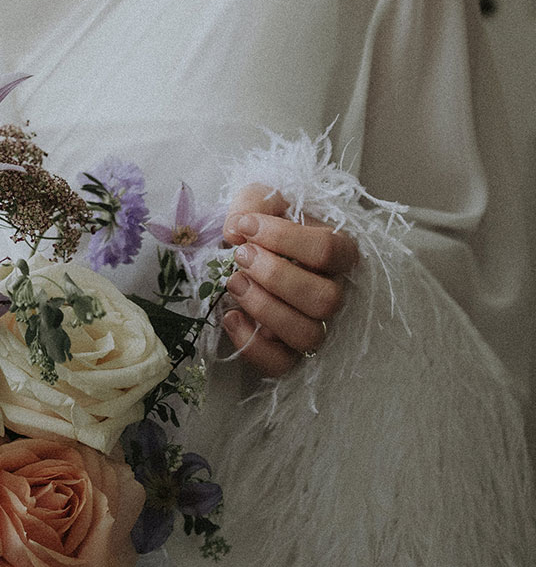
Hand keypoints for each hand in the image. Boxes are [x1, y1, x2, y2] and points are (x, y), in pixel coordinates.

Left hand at [220, 185, 356, 376]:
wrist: (246, 255)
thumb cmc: (262, 228)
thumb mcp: (259, 201)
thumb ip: (253, 203)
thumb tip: (237, 229)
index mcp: (336, 252)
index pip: (330, 250)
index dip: (284, 238)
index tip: (245, 227)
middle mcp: (332, 293)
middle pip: (326, 299)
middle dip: (276, 277)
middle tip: (241, 257)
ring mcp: (314, 326)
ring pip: (308, 335)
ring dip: (264, 308)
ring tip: (233, 283)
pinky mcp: (287, 353)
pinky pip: (281, 364)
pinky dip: (251, 345)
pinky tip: (230, 317)